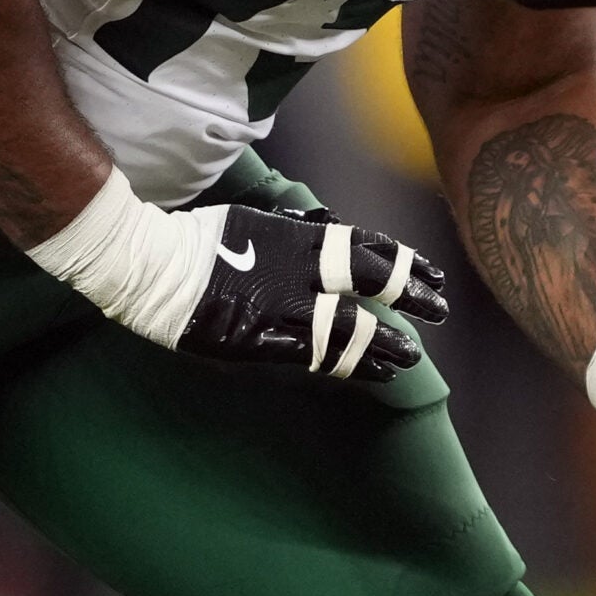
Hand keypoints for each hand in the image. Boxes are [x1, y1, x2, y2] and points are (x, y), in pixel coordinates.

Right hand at [176, 201, 449, 378]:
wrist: (155, 266)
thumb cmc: (203, 239)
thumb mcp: (258, 221)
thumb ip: (297, 229)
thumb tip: (328, 227)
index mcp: (300, 236)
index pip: (367, 246)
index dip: (404, 261)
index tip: (432, 273)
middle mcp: (301, 269)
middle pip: (370, 281)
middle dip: (410, 295)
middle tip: (440, 309)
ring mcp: (285, 307)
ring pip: (351, 327)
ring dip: (386, 343)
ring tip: (412, 356)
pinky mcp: (265, 341)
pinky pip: (319, 356)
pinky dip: (351, 364)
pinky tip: (375, 373)